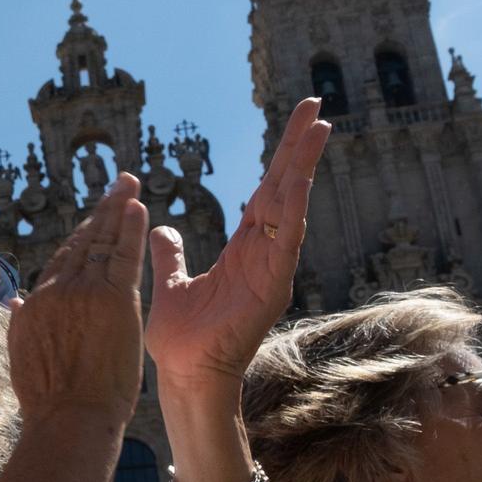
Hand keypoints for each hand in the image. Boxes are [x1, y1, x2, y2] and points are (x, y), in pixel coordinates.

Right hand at [6, 173, 147, 423]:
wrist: (70, 419)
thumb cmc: (52, 400)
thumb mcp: (25, 355)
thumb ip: (23, 322)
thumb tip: (17, 302)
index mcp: (36, 303)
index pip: (63, 261)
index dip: (81, 237)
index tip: (93, 221)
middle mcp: (56, 290)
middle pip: (82, 242)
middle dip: (101, 212)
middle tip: (117, 185)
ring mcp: (84, 292)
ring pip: (103, 242)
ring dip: (117, 210)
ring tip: (127, 185)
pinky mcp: (113, 299)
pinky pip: (123, 253)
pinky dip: (130, 227)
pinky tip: (136, 205)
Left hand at [146, 99, 330, 396]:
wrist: (185, 375)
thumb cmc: (182, 339)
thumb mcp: (171, 285)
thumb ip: (171, 255)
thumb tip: (162, 227)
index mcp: (244, 250)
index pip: (266, 193)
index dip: (280, 158)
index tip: (298, 122)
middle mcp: (264, 254)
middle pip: (285, 189)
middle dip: (299, 147)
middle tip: (316, 105)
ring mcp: (272, 269)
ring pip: (291, 207)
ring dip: (303, 167)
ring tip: (319, 128)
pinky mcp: (272, 288)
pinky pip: (286, 241)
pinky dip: (294, 209)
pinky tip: (299, 179)